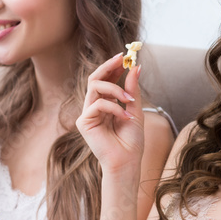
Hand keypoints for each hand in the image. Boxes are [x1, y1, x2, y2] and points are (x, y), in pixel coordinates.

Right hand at [77, 53, 144, 175]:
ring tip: (130, 99)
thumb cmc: (131, 141)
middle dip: (108, 67)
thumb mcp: (135, 110)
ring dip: (115, 89)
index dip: (112, 67)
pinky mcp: (84, 122)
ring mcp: (87, 114)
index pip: (105, 79)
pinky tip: (125, 117)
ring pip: (95, 87)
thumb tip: (136, 67)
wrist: (127, 162)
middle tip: (121, 59)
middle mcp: (94, 107)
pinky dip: (114, 107)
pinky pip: (98, 104)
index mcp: (105, 104)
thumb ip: (132, 89)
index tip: (124, 56)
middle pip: (94, 78)